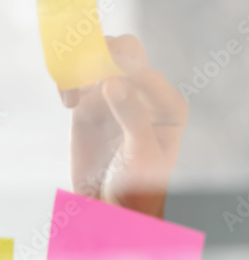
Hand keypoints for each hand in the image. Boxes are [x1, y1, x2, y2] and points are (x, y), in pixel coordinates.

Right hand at [60, 35, 187, 218]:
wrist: (112, 207)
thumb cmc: (139, 185)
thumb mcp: (141, 154)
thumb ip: (133, 118)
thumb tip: (114, 82)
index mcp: (169, 106)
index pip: (148, 74)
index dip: (127, 69)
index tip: (105, 79)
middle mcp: (145, 95)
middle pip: (128, 54)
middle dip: (106, 52)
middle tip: (87, 72)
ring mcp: (117, 96)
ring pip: (99, 59)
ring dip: (82, 64)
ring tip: (74, 94)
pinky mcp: (90, 103)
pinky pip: (77, 77)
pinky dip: (68, 79)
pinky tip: (68, 102)